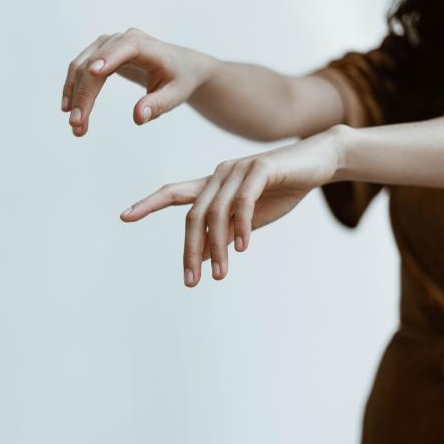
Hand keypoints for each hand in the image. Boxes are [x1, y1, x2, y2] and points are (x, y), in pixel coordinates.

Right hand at [61, 28, 215, 135]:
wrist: (179, 67)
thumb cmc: (178, 80)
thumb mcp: (175, 95)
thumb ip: (157, 105)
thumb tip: (138, 117)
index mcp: (144, 46)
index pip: (124, 48)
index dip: (108, 59)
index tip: (92, 73)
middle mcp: (122, 39)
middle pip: (94, 64)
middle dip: (83, 95)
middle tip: (77, 125)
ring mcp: (108, 44)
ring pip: (81, 67)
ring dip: (74, 96)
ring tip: (75, 126)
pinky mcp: (100, 53)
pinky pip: (79, 70)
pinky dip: (73, 90)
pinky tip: (69, 109)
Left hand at [119, 130, 343, 286]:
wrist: (319, 162)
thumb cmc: (282, 190)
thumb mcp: (249, 221)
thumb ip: (224, 236)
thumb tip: (203, 259)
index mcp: (212, 186)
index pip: (173, 193)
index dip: (148, 204)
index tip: (124, 217)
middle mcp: (218, 175)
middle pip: (192, 214)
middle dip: (189, 250)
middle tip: (190, 281)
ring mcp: (238, 169)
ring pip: (215, 211)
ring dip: (217, 246)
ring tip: (221, 274)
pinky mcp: (260, 168)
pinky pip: (242, 201)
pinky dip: (240, 225)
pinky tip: (242, 247)